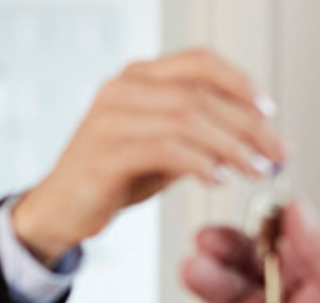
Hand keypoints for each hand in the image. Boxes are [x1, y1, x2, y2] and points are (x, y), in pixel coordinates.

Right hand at [13, 48, 285, 264]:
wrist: (58, 209)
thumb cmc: (109, 178)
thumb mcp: (159, 147)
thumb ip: (197, 134)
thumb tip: (255, 134)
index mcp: (134, 79)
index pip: (198, 62)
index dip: (240, 82)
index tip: (268, 112)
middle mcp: (119, 91)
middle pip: (199, 94)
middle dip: (247, 125)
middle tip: (275, 152)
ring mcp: (108, 120)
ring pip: (187, 120)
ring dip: (231, 147)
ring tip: (253, 169)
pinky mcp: (104, 155)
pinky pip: (166, 150)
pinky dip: (200, 164)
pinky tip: (216, 180)